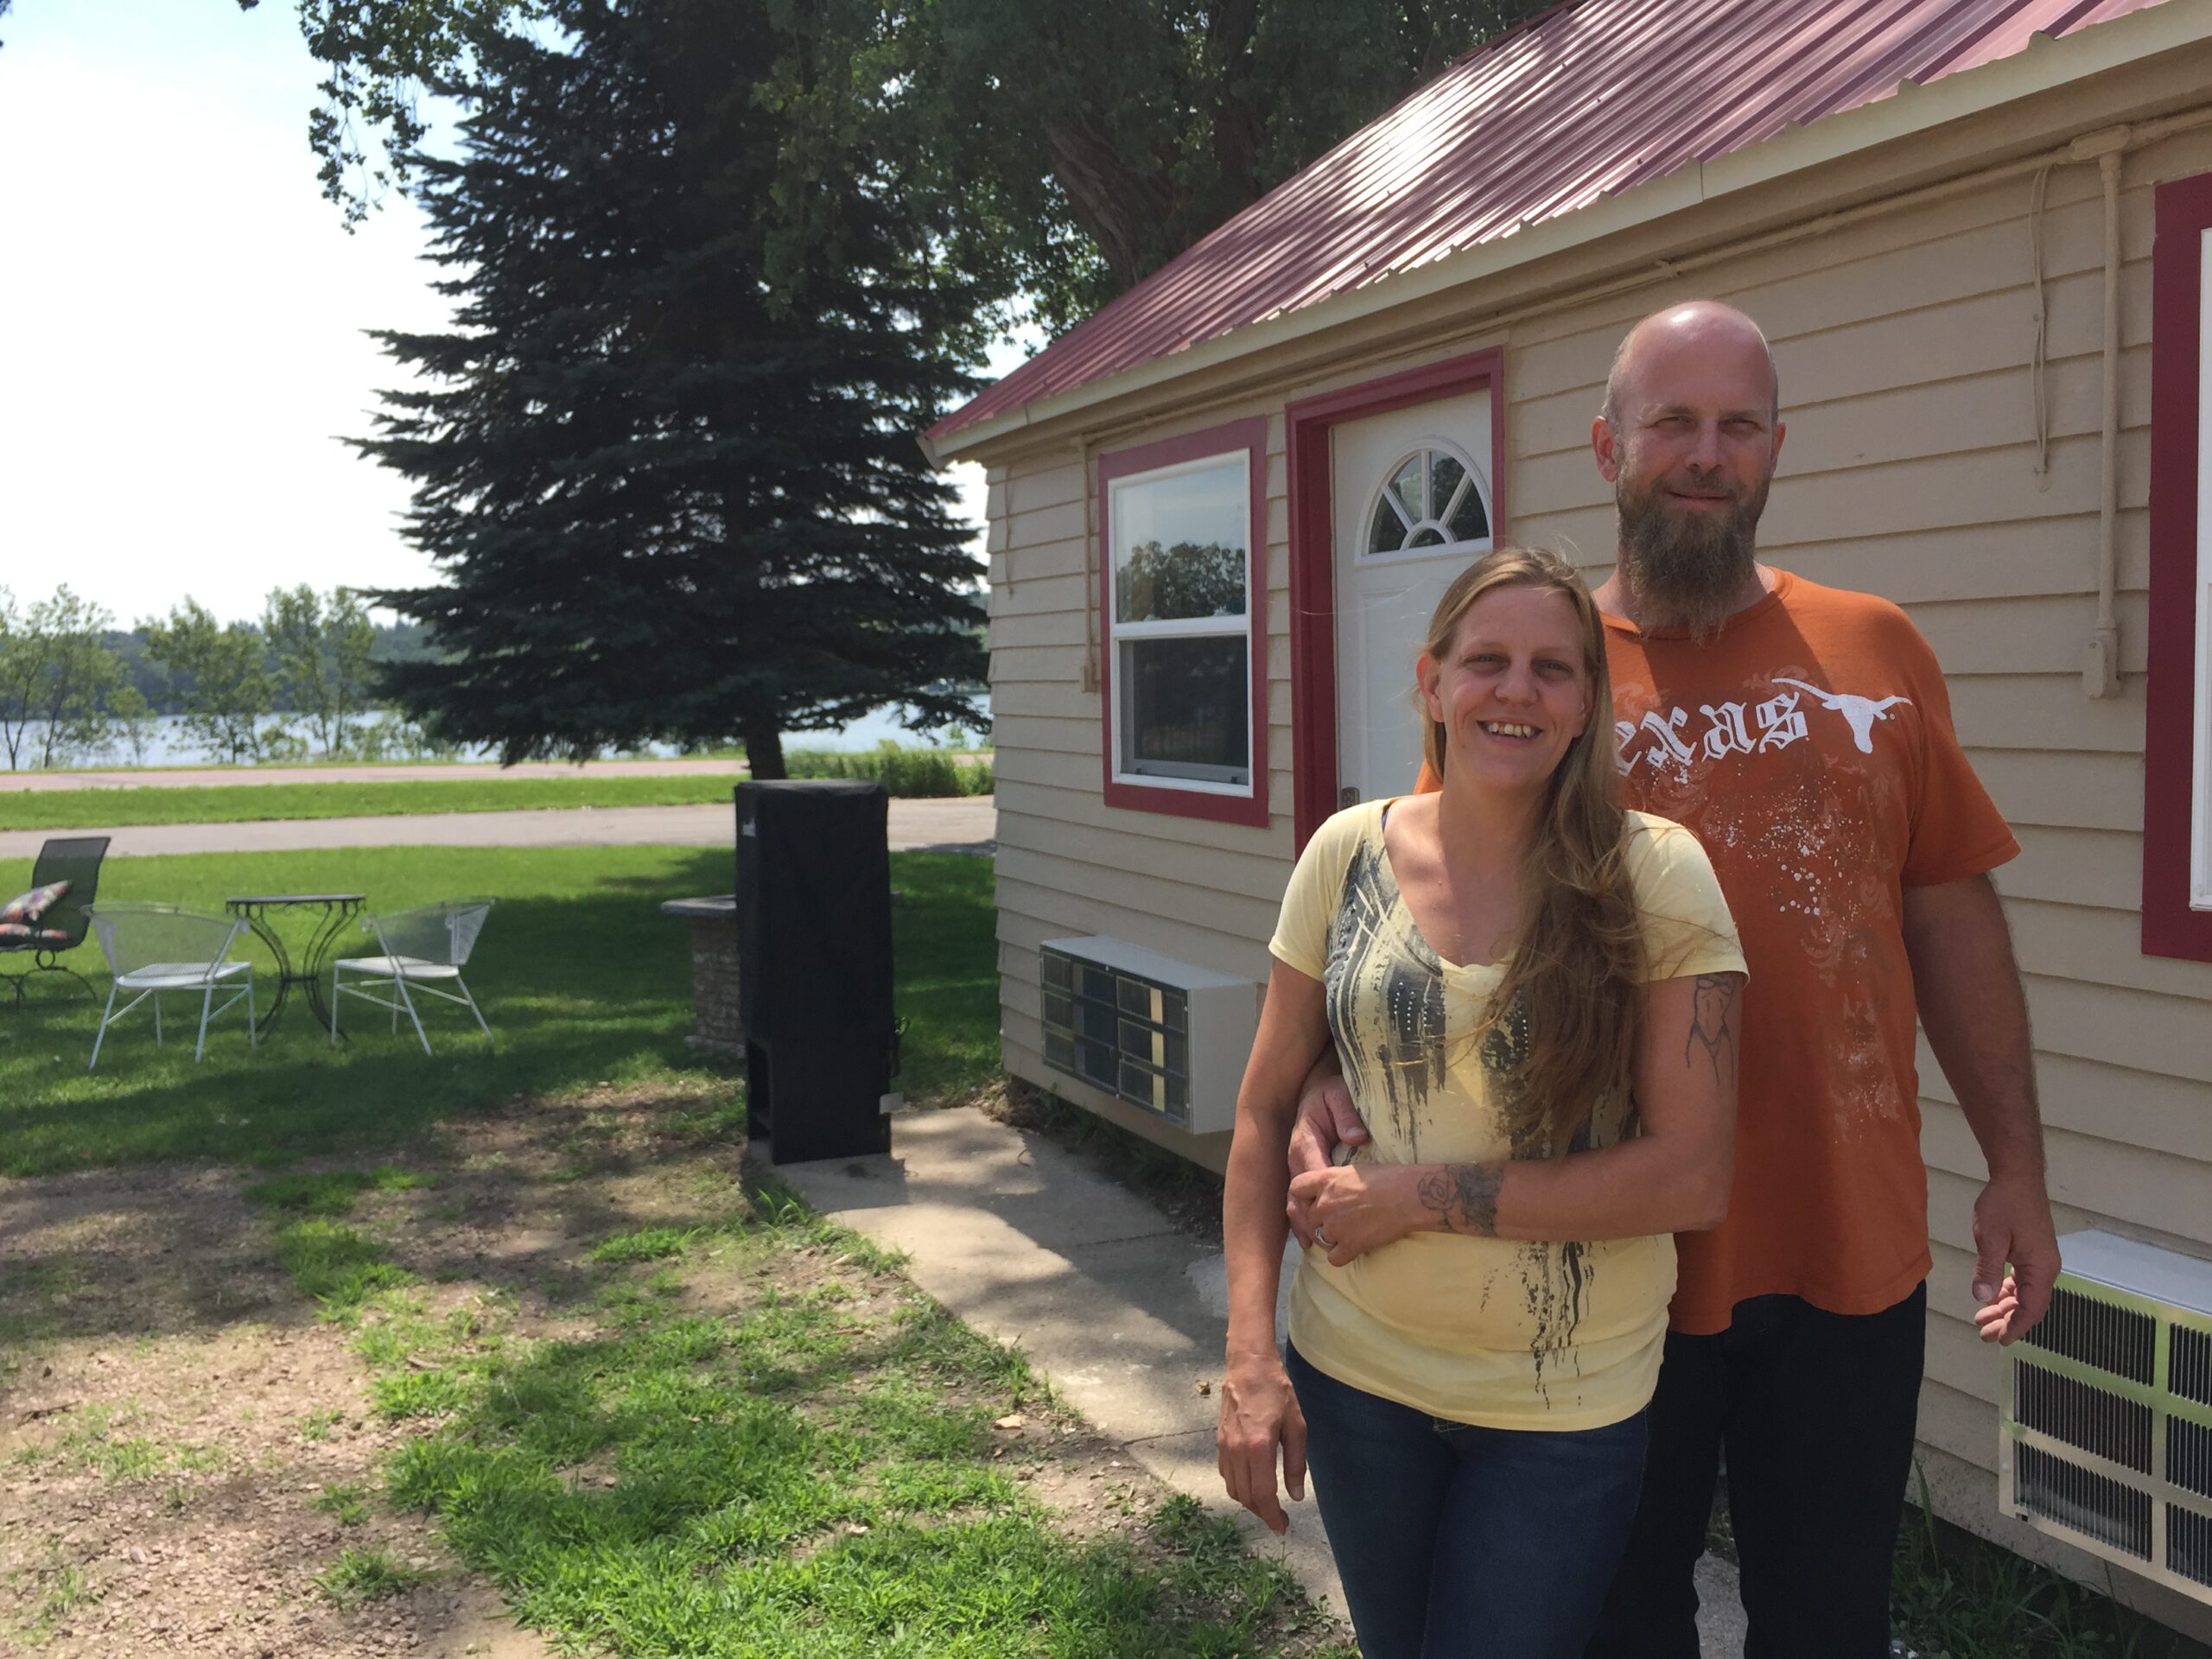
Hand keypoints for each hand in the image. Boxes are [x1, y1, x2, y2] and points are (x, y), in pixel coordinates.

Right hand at [1217, 1351, 1304, 1534]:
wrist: (1248, 1367)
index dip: (1272, 1516)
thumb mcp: (1296, 1426)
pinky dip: (1238, 1487)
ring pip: (1233, 1489)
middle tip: (1278, 1518)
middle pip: (1246, 1496)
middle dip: (1262, 1513)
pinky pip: (1226, 1475)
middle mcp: (1237, 1450)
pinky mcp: (1219, 1442)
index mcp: (1259, 1447)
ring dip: (1249, 1502)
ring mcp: (1224, 1447)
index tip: (1282, 1527)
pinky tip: (1251, 1484)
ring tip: (1267, 1503)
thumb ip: (1296, 1463)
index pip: (1263, 1494)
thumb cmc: (1277, 1392)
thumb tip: (1295, 1496)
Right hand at [1286, 1067, 1368, 1245]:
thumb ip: (1347, 1115)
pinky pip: (1296, 1198)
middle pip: (1296, 1194)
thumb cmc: (1330, 1094)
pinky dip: (1300, 1218)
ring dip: (1300, 1223)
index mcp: (1304, 1140)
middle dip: (1306, 1219)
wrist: (1316, 1090)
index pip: (1311, 1174)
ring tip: (1311, 1245)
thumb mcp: (1339, 1096)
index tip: (1331, 1216)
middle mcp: (1295, 1157)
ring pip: (1292, 1200)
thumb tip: (1356, 1138)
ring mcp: (1295, 1166)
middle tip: (1320, 1241)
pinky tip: (1307, 1236)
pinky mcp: (1300, 1171)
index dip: (1319, 1198)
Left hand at [1287, 1163, 1418, 1265]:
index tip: (1314, 1199)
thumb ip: (1334, 1181)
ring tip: (1353, 1231)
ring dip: (1333, 1238)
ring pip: (1320, 1238)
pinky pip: (1333, 1258)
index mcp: (1326, 1179)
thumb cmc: (1389, 1178)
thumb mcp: (1354, 1170)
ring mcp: (1335, 1226)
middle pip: (1309, 1217)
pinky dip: (1342, 1255)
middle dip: (1322, 1220)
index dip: (1303, 1195)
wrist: (1410, 1196)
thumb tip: (1329, 1190)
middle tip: (1343, 1218)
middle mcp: (1325, 1203)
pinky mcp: (1350, 1245)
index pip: (1296, 1188)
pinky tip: (1354, 1247)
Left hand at [1971, 1172, 2059, 1343]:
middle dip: (2006, 1321)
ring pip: (2024, 1294)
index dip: (2016, 1328)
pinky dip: (2007, 1291)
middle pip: (2029, 1305)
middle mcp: (2046, 1268)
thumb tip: (1983, 1298)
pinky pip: (2022, 1281)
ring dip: (2004, 1307)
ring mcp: (2040, 1260)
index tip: (1999, 1341)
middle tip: (1983, 1334)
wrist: (2016, 1177)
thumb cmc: (2004, 1204)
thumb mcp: (1990, 1238)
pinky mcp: (2032, 1252)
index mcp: (2041, 1269)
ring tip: (1982, 1319)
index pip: (2031, 1309)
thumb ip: (1987, 1269)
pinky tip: (1993, 1296)